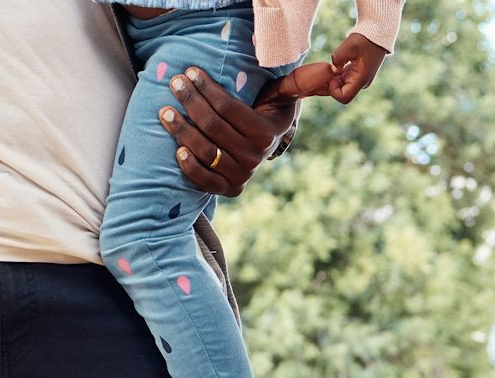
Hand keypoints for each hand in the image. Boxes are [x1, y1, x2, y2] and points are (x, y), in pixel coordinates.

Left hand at [159, 67, 298, 196]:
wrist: (265, 145)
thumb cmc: (268, 112)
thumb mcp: (284, 95)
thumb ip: (299, 81)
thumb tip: (329, 69)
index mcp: (266, 135)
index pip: (228, 108)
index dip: (207, 88)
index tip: (190, 72)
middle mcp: (255, 158)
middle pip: (213, 127)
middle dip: (190, 102)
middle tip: (174, 84)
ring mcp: (241, 177)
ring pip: (204, 151)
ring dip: (181, 130)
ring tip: (165, 112)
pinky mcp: (228, 190)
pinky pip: (204, 181)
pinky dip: (189, 167)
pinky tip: (176, 149)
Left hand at [326, 32, 388, 103]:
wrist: (378, 33)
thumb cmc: (366, 38)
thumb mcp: (350, 44)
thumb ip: (338, 58)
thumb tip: (333, 69)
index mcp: (361, 79)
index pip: (344, 98)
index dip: (333, 90)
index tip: (333, 75)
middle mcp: (361, 83)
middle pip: (341, 93)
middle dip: (332, 84)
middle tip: (329, 69)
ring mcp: (360, 79)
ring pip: (342, 86)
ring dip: (335, 78)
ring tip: (334, 64)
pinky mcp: (358, 73)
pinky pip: (344, 79)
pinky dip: (338, 74)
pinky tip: (337, 63)